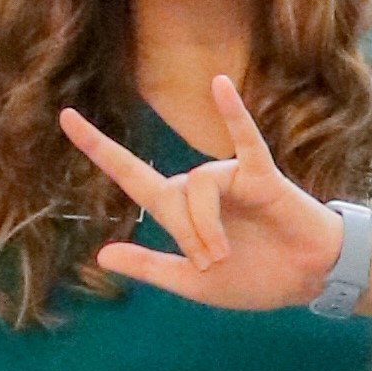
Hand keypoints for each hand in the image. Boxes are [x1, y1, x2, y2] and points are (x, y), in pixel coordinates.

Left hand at [61, 78, 341, 310]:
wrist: (307, 281)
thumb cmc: (255, 279)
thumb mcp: (193, 283)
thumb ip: (150, 268)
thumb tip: (101, 255)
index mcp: (179, 213)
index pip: (130, 174)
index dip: (98, 148)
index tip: (64, 116)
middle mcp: (199, 188)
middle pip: (169, 195)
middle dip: (187, 237)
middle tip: (212, 264)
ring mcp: (231, 178)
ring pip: (199, 185)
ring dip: (206, 226)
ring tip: (223, 255)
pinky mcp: (262, 175)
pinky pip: (245, 140)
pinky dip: (232, 114)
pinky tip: (219, 87)